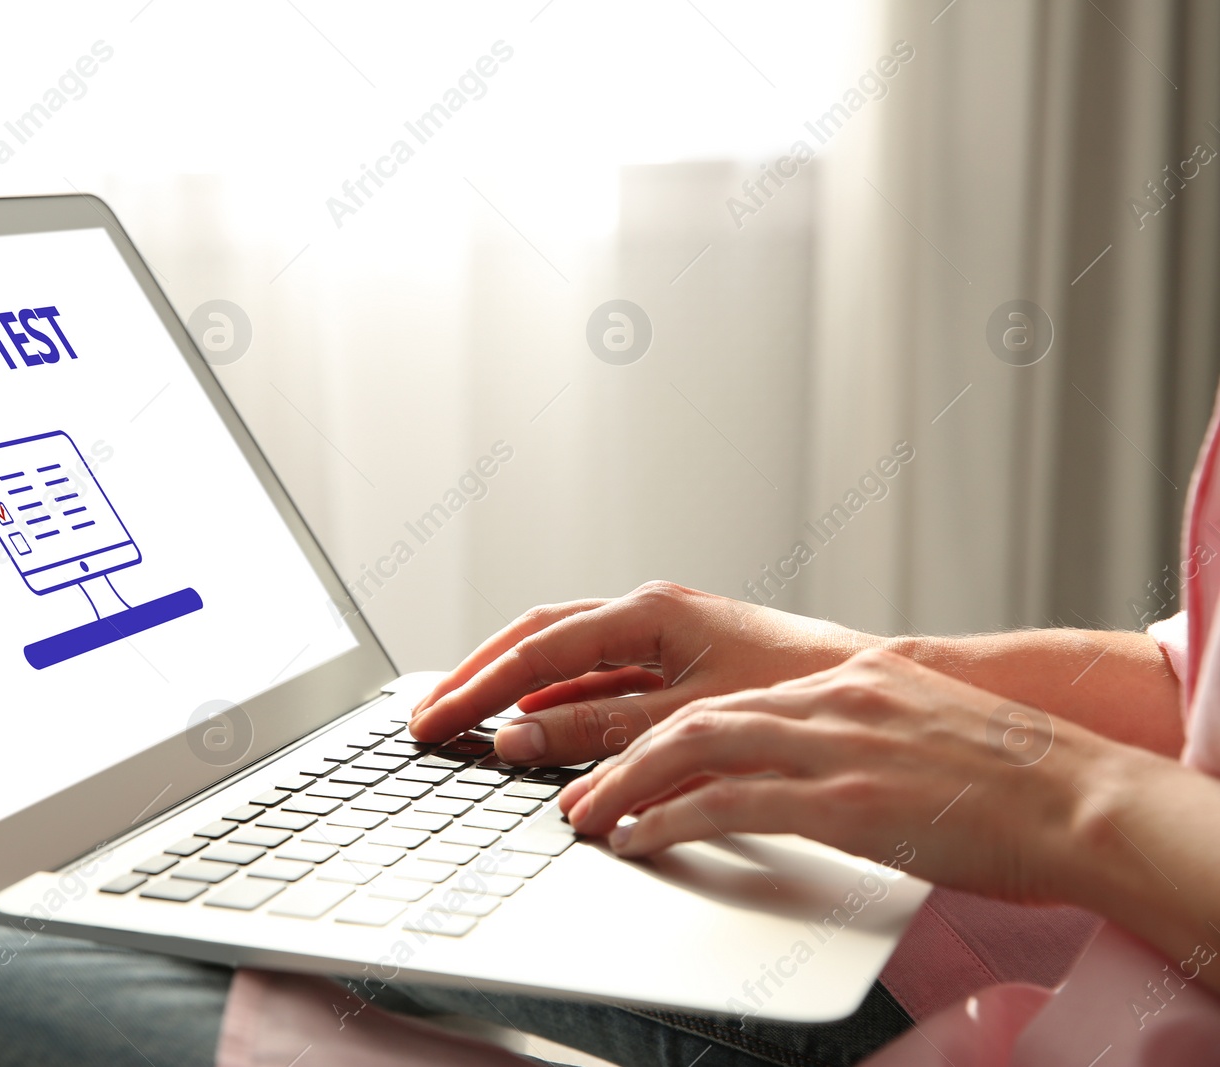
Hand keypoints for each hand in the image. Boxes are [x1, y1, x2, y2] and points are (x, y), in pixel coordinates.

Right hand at [410, 581, 875, 765]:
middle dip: (476, 679)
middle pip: (535, 642)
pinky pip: (594, 680)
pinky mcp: (674, 665)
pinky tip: (531, 731)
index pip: (535, 652)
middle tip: (426, 719)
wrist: (875, 689)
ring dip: (510, 689)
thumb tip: (519, 741)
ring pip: (561, 660)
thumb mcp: (690, 721)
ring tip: (462, 721)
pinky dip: (555, 704)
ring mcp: (659, 638)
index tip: (433, 722)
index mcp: (649, 614)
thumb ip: (601, 732)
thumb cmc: (799, 692)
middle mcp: (647, 616)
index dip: (477, 690)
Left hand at [560, 648, 1114, 904]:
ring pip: (694, 750)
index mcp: (845, 682)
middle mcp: (828, 701)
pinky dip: (669, 821)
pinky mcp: (845, 799)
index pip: (724, 699)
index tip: (614, 753)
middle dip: (620, 754)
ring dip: (626, 787)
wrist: (1080, 798)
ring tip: (586, 817)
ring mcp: (834, 746)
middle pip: (691, 717)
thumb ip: (855, 738)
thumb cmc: (1009, 781)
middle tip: (573, 788)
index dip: (656, 729)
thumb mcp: (918, 733)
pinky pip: (729, 805)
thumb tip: (807, 771)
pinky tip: (637, 841)